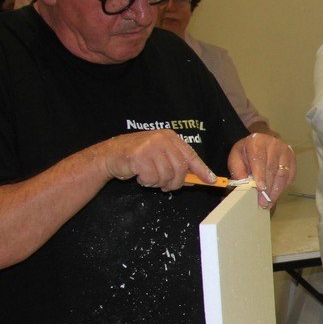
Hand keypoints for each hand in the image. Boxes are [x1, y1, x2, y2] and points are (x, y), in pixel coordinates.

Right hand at [98, 130, 213, 189]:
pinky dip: (147, 182)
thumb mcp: (160, 156)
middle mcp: (162, 139)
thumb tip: (196, 179)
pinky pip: (152, 178)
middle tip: (166, 186)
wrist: (111, 155)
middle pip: (180, 169)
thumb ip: (177, 165)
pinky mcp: (139, 156)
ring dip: (158, 182)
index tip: (212, 180)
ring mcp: (151, 146)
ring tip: (149, 177)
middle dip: (175, 182)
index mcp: (170, 137)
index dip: (202, 170)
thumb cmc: (137, 157)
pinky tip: (140, 175)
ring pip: (167, 175)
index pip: (191, 156)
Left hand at [228, 133, 294, 208]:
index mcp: (257, 141)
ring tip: (270, 202)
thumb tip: (244, 184)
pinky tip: (276, 193)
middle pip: (272, 169)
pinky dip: (283, 187)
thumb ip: (237, 170)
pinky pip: (289, 176)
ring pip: (282, 174)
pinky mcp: (292, 159)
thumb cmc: (247, 153)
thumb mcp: (236, 158)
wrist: (261, 143)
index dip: (260, 175)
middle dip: (268, 188)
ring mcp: (285, 151)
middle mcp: (274, 144)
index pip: (260, 159)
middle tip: (263, 202)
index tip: (261, 189)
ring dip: (276, 190)